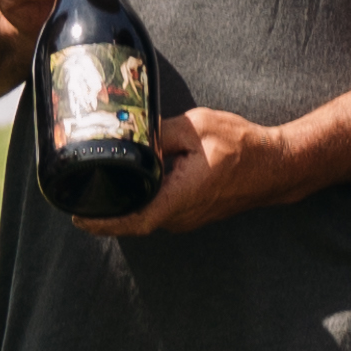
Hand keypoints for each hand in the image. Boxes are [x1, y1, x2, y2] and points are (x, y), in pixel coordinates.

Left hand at [74, 106, 296, 240]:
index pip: (134, 221)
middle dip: (104, 211)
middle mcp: (181, 216)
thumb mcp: (196, 126)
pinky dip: (141, 202)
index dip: (103, 223)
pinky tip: (128, 186)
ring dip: (123, 206)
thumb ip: (160, 132)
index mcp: (179, 197)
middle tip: (76, 195)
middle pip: (132, 221)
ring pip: (146, 216)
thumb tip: (131, 133)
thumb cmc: (240, 146)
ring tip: (96, 188)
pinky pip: (159, 211)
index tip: (77, 219)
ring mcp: (188, 219)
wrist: (274, 166)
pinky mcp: (192, 214)